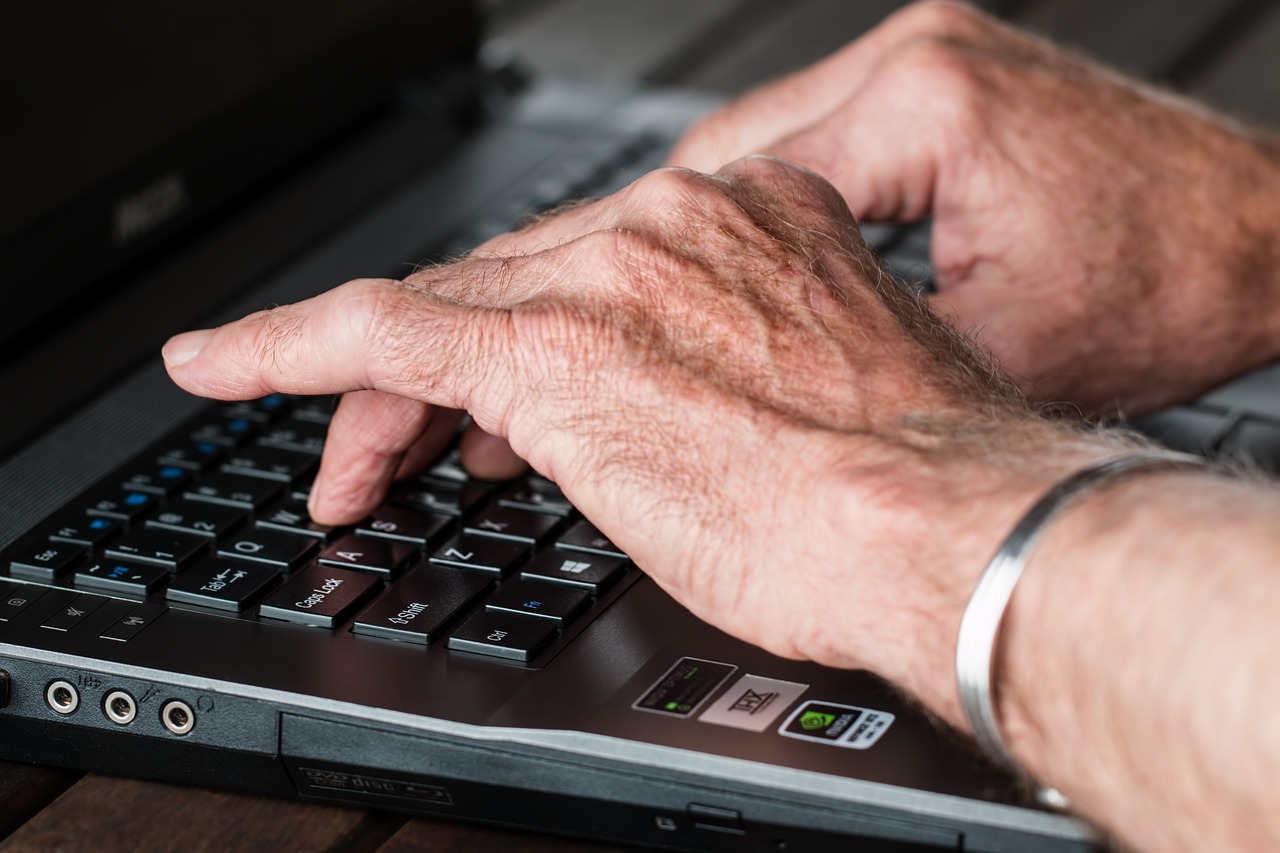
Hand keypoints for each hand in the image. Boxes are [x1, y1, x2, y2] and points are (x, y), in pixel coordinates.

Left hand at [163, 157, 1113, 714]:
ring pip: (443, 312)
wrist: (942, 523)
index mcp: (749, 229)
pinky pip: (379, 331)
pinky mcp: (546, 344)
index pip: (595, 273)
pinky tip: (227, 366)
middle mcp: (671, 229)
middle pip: (507, 288)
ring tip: (344, 461)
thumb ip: (735, 378)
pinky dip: (289, 349)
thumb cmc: (905, 489)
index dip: (529, 339)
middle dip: (442, 380)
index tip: (495, 391)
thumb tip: (683, 418)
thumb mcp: (815, 406)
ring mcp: (605, 277)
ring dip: (376, 394)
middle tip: (402, 447)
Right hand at [669, 0, 1279, 414]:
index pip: (729, 185)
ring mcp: (928, 56)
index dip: (657, 263)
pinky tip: (748, 259)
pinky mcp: (943, 77)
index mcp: (921, 107)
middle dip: (664, 236)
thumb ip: (860, 356)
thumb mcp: (995, 356)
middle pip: (726, 147)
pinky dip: (775, 196)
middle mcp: (913, 57)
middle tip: (608, 308)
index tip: (604, 312)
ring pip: (762, 137)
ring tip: (664, 296)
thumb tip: (754, 389)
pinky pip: (818, 135)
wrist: (1266, 237)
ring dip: (711, 217)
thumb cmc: (1170, 289)